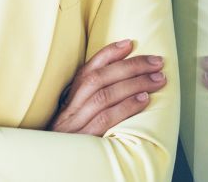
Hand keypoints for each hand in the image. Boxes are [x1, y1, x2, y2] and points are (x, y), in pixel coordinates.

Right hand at [48, 39, 166, 134]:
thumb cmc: (71, 142)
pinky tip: (144, 100)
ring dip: (134, 84)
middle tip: (157, 62)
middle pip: (99, 79)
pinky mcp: (85, 139)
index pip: (87, 70)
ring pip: (105, 95)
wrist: (50, 164)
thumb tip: (121, 82)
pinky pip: (106, 119)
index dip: (108, 54)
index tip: (129, 44)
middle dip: (131, 66)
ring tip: (157, 79)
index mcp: (69, 100)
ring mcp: (76, 124)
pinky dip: (126, 107)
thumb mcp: (76, 119)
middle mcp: (70, 108)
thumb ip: (90, 102)